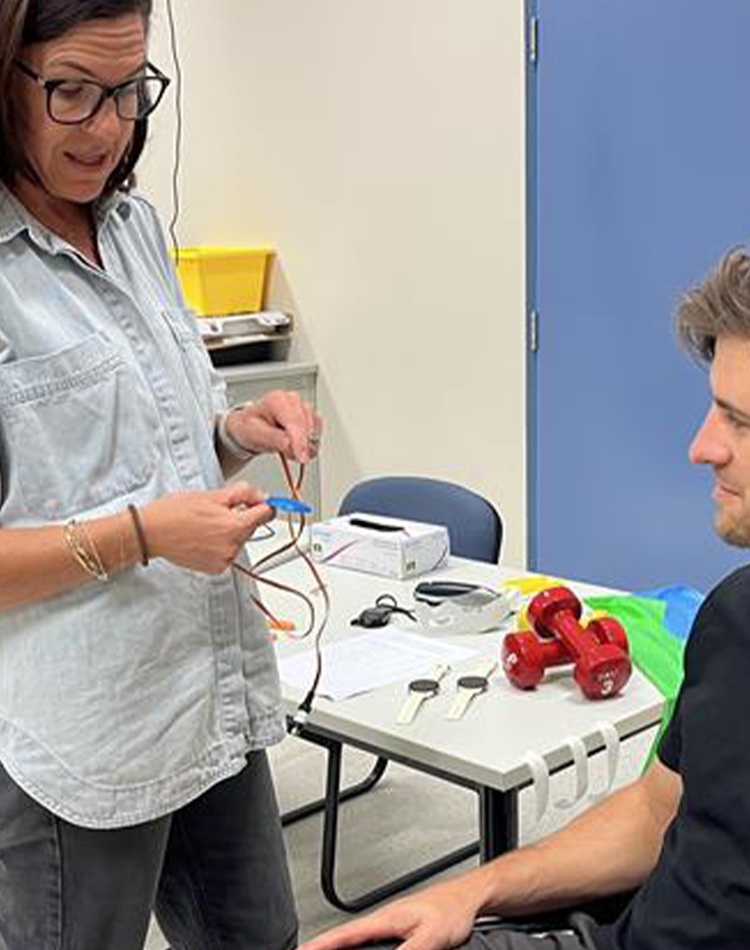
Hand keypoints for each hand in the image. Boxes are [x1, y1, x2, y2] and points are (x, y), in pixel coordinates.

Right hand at [140, 482, 272, 573]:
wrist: (150, 532)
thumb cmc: (175, 511)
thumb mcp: (212, 495)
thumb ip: (243, 494)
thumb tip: (262, 496)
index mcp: (234, 526)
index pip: (266, 514)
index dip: (262, 504)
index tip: (257, 502)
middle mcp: (232, 546)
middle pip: (251, 527)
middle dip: (241, 517)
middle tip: (216, 511)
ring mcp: (224, 559)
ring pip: (239, 540)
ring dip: (229, 532)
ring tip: (205, 525)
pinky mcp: (215, 568)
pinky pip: (228, 553)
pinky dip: (220, 545)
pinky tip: (203, 538)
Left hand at [226, 390, 321, 463]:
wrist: (250, 427)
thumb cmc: (250, 427)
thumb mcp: (255, 434)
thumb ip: (274, 439)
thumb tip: (291, 445)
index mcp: (278, 400)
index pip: (295, 421)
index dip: (300, 441)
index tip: (302, 458)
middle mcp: (293, 400)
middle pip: (308, 427)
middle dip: (301, 446)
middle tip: (288, 455)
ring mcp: (304, 408)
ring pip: (314, 432)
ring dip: (304, 446)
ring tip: (286, 448)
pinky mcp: (311, 418)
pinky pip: (316, 436)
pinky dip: (307, 445)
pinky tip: (294, 445)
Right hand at [298, 880, 478, 949]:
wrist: (469, 897)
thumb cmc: (453, 907)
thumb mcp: (431, 936)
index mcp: (385, 919)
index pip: (344, 935)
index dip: (320, 945)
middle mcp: (385, 922)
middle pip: (346, 939)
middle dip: (325, 947)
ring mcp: (393, 927)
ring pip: (359, 942)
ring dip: (341, 948)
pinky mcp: (403, 934)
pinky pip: (374, 945)